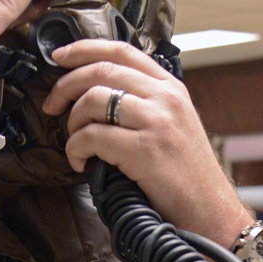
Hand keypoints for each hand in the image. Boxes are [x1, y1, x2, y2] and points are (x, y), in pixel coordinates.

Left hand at [42, 39, 248, 246]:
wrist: (210, 212)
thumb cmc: (187, 177)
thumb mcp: (174, 126)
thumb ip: (146, 105)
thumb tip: (99, 96)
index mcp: (171, 88)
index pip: (122, 51)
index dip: (84, 49)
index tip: (60, 57)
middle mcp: (165, 98)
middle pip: (101, 70)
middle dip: (65, 85)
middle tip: (51, 105)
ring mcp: (156, 121)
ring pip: (93, 99)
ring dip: (72, 122)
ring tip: (75, 142)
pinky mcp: (145, 149)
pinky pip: (93, 136)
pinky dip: (76, 148)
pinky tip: (80, 162)